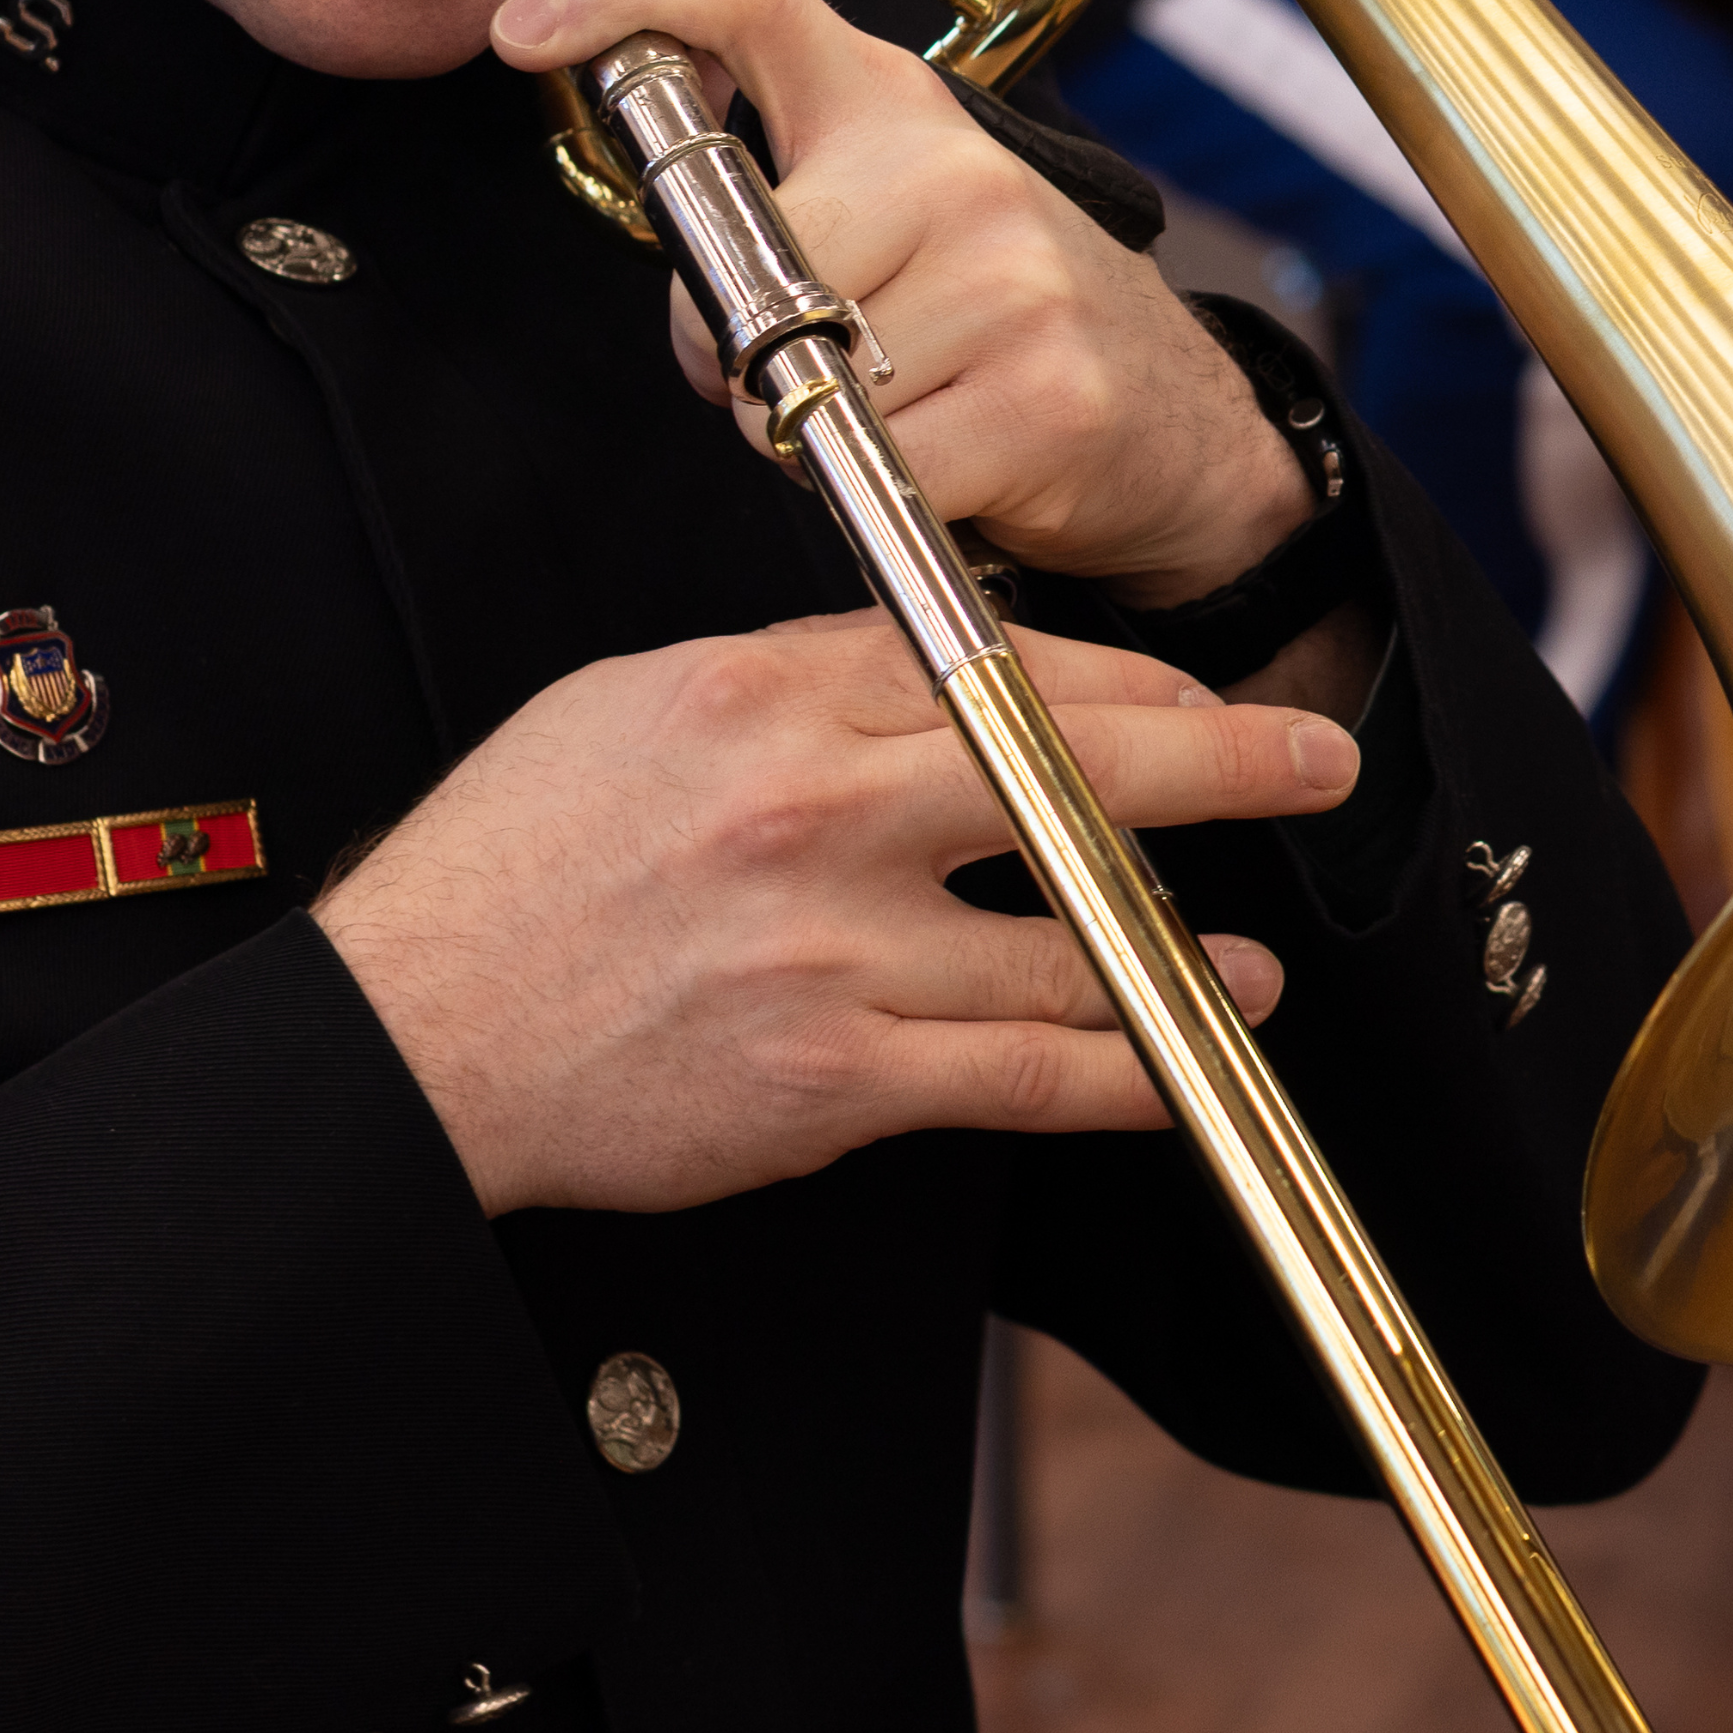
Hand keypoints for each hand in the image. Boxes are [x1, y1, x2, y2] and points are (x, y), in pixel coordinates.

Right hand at [318, 611, 1356, 1215]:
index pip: (994, 657)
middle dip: (1223, 759)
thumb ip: (791, 682)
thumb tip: (923, 666)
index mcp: (767, 695)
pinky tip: (1181, 1060)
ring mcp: (836, 945)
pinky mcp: (837, 1074)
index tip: (1191, 690)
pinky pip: (1024, 1074)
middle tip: (1316, 760)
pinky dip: (1123, 1069)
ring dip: (1184, 948)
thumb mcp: (635, 707)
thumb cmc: (512, 867)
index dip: (1122, 676)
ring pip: (1069, 933)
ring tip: (1253, 961)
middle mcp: (817, 806)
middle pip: (1070, 763)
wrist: (416, 1034)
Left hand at [490, 0, 1306, 606]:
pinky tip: (950, 461)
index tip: (524, 26)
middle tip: (815, 367)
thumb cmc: (1005, 316)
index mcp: (892, 105)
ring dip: (814, 431)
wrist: (1180, 418)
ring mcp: (1009, 277)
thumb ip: (773, 211)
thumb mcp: (895, 212)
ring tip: (904, 408)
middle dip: (734, 351)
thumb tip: (691, 291)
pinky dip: (880, 494)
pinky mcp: (1043, 393)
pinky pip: (876, 470)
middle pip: (741, 267)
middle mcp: (953, 168)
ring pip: (798, 385)